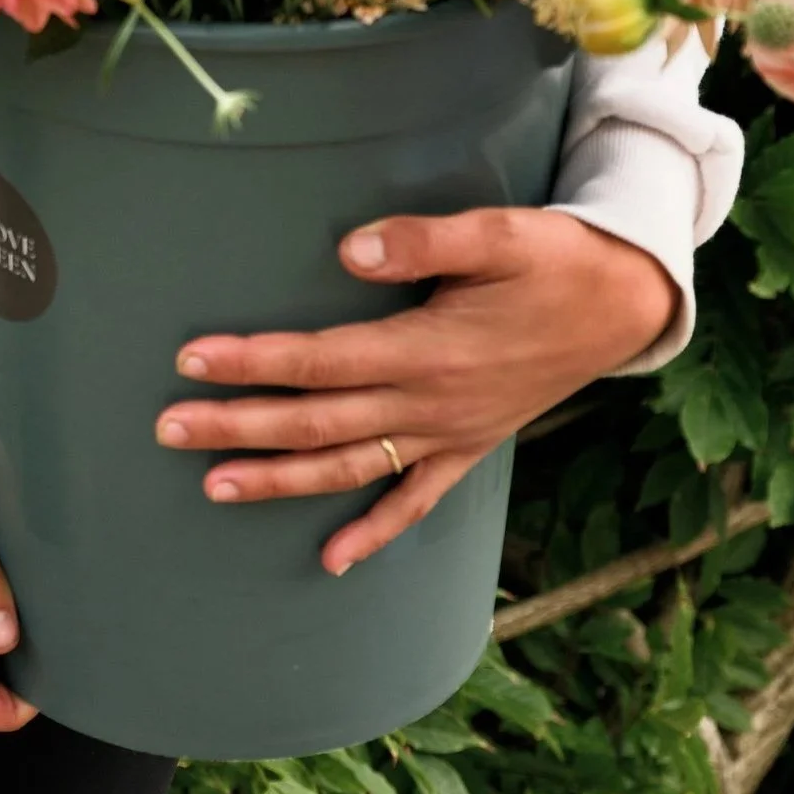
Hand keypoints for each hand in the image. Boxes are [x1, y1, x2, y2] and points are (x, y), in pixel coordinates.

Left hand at [155, 211, 677, 575]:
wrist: (625, 306)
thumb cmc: (556, 260)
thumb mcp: (500, 233)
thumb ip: (422, 242)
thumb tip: (347, 250)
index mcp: (428, 349)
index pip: (320, 361)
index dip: (254, 361)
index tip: (192, 359)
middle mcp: (430, 403)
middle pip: (317, 422)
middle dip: (239, 426)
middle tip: (168, 427)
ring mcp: (448, 434)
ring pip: (349, 467)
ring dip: (279, 480)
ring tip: (213, 487)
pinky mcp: (468, 446)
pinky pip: (414, 500)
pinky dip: (373, 532)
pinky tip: (332, 560)